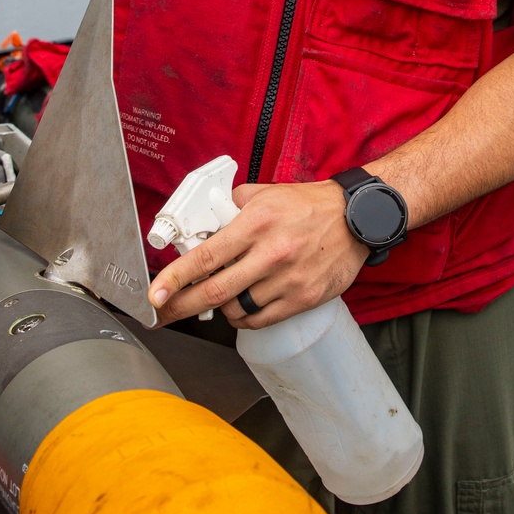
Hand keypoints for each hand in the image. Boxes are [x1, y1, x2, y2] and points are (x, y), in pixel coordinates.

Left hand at [146, 180, 367, 328]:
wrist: (357, 218)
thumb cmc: (308, 205)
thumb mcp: (265, 194)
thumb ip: (231, 206)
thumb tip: (202, 222)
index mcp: (256, 223)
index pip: (206, 255)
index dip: (175, 277)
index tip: (155, 293)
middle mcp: (272, 253)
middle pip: (215, 291)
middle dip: (181, 307)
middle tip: (162, 315)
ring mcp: (289, 280)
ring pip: (237, 308)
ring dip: (219, 307)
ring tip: (220, 295)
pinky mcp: (305, 299)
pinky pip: (261, 319)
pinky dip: (244, 317)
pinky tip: (243, 305)